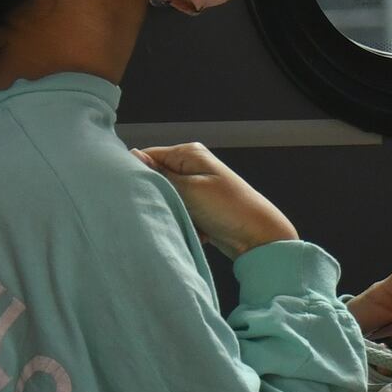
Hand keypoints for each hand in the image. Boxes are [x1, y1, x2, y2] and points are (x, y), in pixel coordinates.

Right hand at [134, 142, 300, 257]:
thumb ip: (160, 175)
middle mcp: (192, 166)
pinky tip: (200, 230)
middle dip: (160, 198)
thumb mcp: (189, 190)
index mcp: (189, 153)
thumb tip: (132, 155)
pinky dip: (186, 223)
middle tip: (172, 210)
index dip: (138, 175)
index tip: (136, 193)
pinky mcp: (200, 207)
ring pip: (168, 200)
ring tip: (191, 221)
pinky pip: (180, 213)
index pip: (148, 156)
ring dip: (174, 214)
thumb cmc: (229, 209)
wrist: (259, 238)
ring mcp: (196, 187)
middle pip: (157, 180)